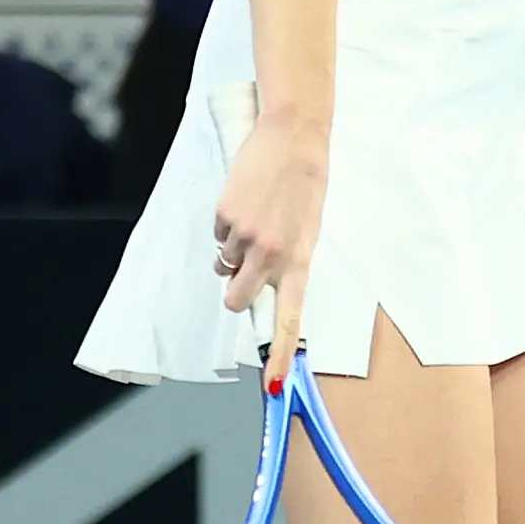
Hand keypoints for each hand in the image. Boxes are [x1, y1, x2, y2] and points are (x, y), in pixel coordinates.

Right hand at [213, 105, 329, 384]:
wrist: (294, 137)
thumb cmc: (305, 186)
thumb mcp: (307, 231)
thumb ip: (287, 263)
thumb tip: (263, 289)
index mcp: (298, 261)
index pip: (288, 319)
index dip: (279, 356)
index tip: (273, 386)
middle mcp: (271, 255)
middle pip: (235, 299)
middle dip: (234, 289)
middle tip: (244, 268)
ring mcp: (246, 236)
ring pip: (223, 265)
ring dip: (231, 251)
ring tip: (254, 218)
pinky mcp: (226, 216)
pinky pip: (217, 236)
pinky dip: (226, 225)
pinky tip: (244, 202)